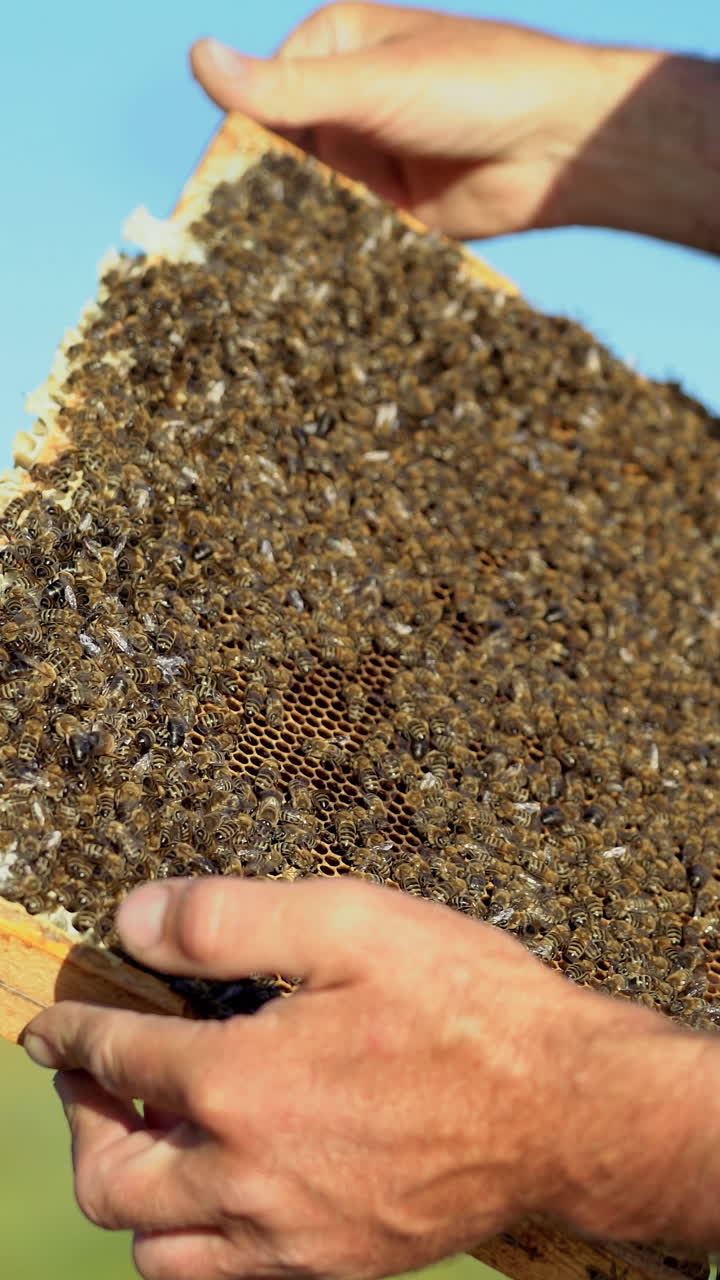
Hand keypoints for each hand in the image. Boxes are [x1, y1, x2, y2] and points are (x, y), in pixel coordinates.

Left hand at [23, 875, 599, 1279]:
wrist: (567, 1108)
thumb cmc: (465, 1004)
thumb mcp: (346, 922)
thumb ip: (225, 920)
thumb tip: (131, 918)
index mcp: (243, 1082)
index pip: (118, 1059)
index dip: (73, 1034)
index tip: (52, 1026)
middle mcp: (250, 1174)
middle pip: (109, 1179)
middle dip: (79, 1122)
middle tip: (91, 1079)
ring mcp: (290, 1234)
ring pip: (156, 1249)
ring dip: (130, 1190)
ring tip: (152, 1133)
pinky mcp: (334, 1263)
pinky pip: (226, 1276)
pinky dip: (194, 1234)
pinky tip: (224, 1180)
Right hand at [190, 1, 660, 240]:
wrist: (561, 144)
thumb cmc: (478, 86)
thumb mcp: (373, 83)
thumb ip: (287, 87)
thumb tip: (199, 57)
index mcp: (333, 48)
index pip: (258, 100)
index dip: (229, 150)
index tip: (200, 203)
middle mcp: (345, 102)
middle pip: (279, 155)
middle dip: (255, 199)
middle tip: (218, 253)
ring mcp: (369, 158)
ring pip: (309, 200)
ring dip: (289, 233)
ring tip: (251, 281)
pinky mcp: (392, 210)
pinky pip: (346, 234)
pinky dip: (327, 256)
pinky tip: (299, 290)